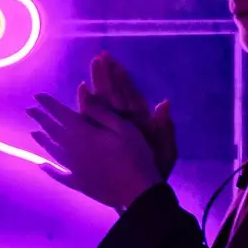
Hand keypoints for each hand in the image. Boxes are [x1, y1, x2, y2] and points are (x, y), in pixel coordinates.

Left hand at [27, 91, 163, 210]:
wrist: (138, 192)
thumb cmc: (135, 156)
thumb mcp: (124, 128)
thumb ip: (101, 113)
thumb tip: (83, 95)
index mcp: (84, 133)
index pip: (61, 114)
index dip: (48, 104)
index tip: (37, 96)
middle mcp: (73, 149)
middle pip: (52, 131)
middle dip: (41, 118)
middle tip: (29, 110)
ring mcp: (74, 168)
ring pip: (53, 151)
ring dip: (42, 140)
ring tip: (33, 133)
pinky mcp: (78, 183)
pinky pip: (59, 175)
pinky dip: (49, 169)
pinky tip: (41, 166)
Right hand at [82, 52, 176, 180]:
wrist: (144, 191)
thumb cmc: (156, 168)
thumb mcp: (166, 150)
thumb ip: (164, 128)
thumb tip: (165, 103)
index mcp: (139, 120)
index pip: (129, 94)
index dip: (122, 78)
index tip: (113, 61)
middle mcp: (124, 120)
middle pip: (113, 94)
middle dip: (106, 75)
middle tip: (99, 57)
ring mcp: (111, 128)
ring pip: (103, 103)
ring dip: (98, 84)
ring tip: (93, 66)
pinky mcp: (102, 138)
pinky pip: (92, 119)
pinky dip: (87, 106)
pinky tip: (81, 94)